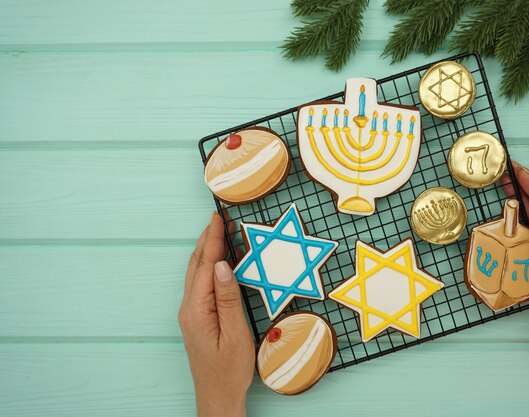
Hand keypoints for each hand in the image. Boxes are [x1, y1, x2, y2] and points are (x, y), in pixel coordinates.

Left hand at [178, 213, 254, 416]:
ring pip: (197, 273)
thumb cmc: (229, 369)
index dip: (213, 240)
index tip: (219, 218)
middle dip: (207, 240)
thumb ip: (228, 298)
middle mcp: (189, 308)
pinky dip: (209, 266)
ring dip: (207, 251)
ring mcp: (191, 313)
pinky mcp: (197, 317)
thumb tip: (222, 265)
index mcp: (197, 309)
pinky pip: (201, 284)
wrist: (217, 395)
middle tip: (220, 219)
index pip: (205, 266)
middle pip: (197, 265)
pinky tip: (219, 262)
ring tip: (220, 233)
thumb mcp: (236, 333)